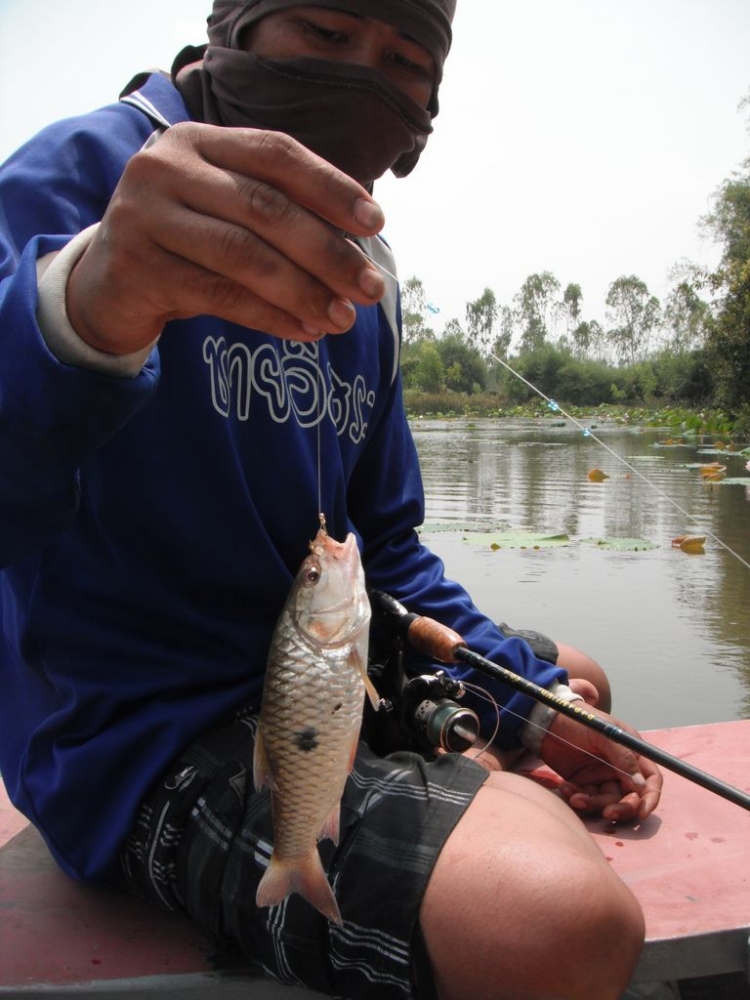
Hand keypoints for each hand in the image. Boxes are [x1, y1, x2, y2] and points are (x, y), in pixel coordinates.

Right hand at [66, 123, 386, 354]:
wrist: (107, 285)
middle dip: (328, 252)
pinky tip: (304, 330)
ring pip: (244, 254)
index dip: (330, 187)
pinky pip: (220, 295)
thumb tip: (361, 250)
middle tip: (371, 288)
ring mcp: (145, 215)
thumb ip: (278, 213)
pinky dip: (270, 315)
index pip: (276, 154)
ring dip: (304, 291)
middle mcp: (166, 167)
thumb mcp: (225, 213)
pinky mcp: (138, 266)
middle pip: (266, 208)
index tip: (376, 224)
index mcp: (197, 140)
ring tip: (343, 318)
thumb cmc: (186, 245)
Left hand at [540, 708, 662, 822]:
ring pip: (607, 802)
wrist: (546, 719)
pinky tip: (564, 787)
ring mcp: (601, 776)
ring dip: (593, 804)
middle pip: (631, 797)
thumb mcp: (602, 733)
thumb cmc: (578, 720)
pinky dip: (577, 797)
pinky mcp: (583, 783)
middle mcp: (620, 767)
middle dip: (622, 808)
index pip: (650, 779)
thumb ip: (623, 756)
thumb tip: (640, 785)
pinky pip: (586, 798)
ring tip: (575, 798)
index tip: (642, 811)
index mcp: (631, 752)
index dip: (650, 797)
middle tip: (607, 812)